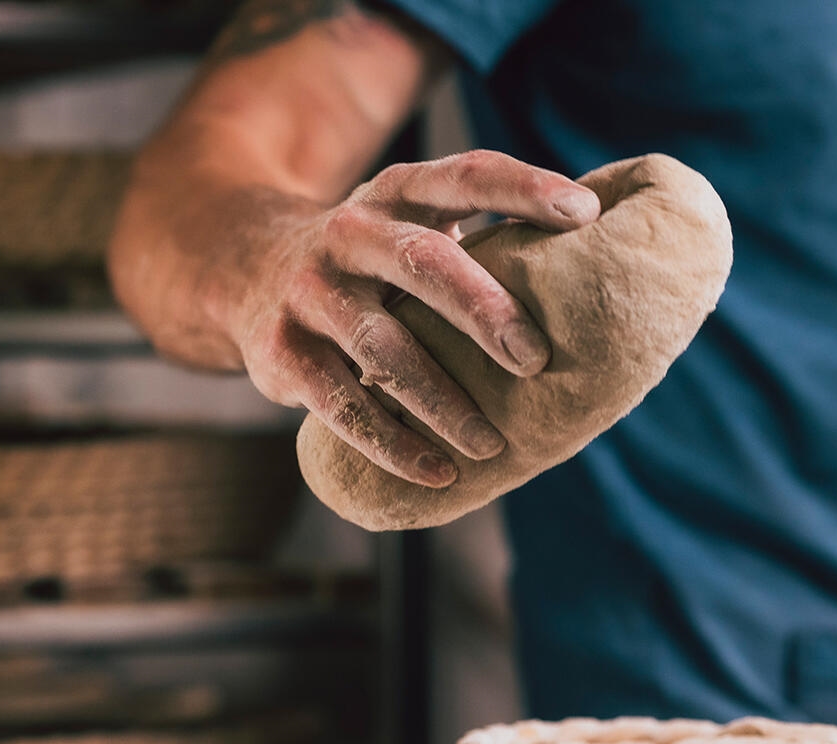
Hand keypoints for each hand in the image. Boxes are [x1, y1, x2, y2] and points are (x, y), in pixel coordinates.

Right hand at [235, 149, 599, 486]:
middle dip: (485, 311)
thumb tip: (598, 282)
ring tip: (492, 444)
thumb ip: (482, 242)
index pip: (466, 176)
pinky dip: (392, 444)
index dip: (524, 189)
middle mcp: (352, 234)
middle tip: (536, 360)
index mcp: (398, 194)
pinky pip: (341, 405)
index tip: (583, 215)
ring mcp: (311, 292)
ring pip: (381, 348)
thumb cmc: (370, 259)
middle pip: (425, 263)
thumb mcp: (411, 225)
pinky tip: (437, 474)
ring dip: (441, 401)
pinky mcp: (283, 351)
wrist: (238, 265)